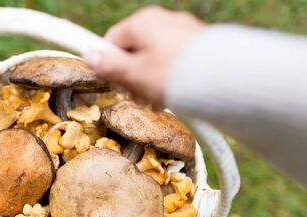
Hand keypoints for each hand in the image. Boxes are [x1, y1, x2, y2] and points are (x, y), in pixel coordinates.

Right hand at [83, 6, 204, 109]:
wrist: (224, 79)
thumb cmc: (172, 76)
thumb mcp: (133, 74)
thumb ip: (109, 65)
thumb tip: (88, 56)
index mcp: (143, 22)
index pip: (112, 40)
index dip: (110, 65)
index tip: (116, 85)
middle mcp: (163, 20)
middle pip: (135, 50)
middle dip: (133, 77)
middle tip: (139, 98)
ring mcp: (183, 30)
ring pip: (154, 57)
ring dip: (150, 81)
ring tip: (158, 101)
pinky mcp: (199, 44)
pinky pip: (174, 59)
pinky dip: (169, 77)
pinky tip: (174, 94)